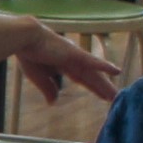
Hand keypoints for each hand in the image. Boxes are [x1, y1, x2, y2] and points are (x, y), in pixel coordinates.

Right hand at [6, 25, 121, 102]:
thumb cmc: (29, 54)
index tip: (102, 96)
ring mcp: (76, 57)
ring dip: (105, 84)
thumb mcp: (39, 78)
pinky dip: (105, 66)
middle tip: (114, 98)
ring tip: (116, 94)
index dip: (92, 87)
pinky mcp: (75, 54)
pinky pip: (93, 62)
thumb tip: (53, 103)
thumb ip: (48, 89)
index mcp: (64, 65)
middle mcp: (73, 61)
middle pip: (91, 77)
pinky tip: (117, 71)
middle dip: (102, 88)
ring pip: (94, 73)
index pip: (82, 79)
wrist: (25, 39)